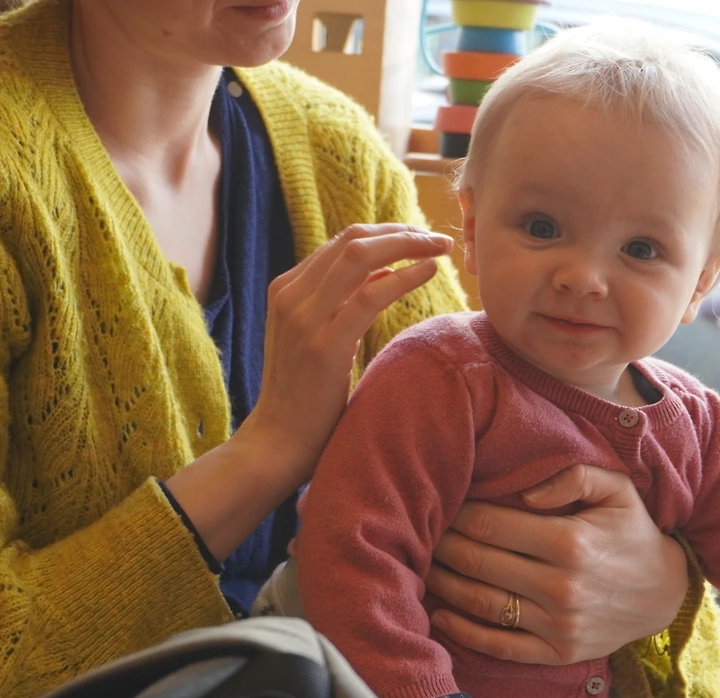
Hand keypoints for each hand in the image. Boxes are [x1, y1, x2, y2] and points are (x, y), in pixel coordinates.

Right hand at [167, 224, 451, 559]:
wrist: (278, 444)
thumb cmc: (305, 398)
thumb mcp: (317, 338)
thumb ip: (340, 304)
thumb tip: (384, 272)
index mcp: (286, 290)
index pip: (341, 242)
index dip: (385, 234)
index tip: (419, 238)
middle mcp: (291, 295)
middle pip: (353, 239)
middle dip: (401, 232)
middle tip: (438, 239)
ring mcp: (303, 317)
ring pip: (361, 256)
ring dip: (408, 245)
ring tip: (441, 249)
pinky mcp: (323, 344)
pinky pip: (370, 295)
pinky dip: (404, 277)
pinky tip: (430, 272)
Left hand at [427, 464, 687, 664]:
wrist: (665, 594)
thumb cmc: (632, 533)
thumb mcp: (617, 490)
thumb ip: (572, 477)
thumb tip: (524, 493)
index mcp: (569, 541)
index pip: (491, 525)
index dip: (458, 513)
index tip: (442, 504)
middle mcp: (560, 586)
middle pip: (477, 562)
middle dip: (442, 544)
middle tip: (422, 532)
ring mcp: (557, 625)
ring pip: (480, 603)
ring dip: (444, 584)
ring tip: (424, 566)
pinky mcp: (556, 653)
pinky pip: (499, 645)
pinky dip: (463, 632)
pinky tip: (441, 613)